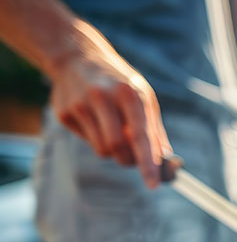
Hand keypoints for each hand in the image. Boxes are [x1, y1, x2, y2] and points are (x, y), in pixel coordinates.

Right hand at [49, 52, 171, 188]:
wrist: (78, 57)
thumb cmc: (120, 83)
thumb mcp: (144, 98)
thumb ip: (155, 130)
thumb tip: (167, 164)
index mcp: (129, 94)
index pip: (140, 136)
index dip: (148, 163)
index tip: (154, 185)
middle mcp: (103, 98)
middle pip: (119, 149)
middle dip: (130, 160)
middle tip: (133, 156)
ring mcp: (80, 105)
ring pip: (102, 150)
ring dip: (113, 151)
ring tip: (113, 130)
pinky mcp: (64, 113)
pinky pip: (87, 141)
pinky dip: (96, 139)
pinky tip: (94, 119)